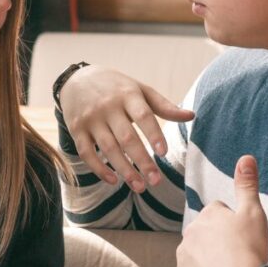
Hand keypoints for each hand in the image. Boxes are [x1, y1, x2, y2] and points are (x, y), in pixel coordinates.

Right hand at [59, 65, 193, 192]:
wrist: (77, 79)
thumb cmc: (116, 88)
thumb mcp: (139, 90)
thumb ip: (164, 105)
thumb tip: (191, 116)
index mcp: (127, 94)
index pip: (143, 115)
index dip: (153, 134)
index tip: (164, 153)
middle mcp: (108, 106)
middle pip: (126, 136)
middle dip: (141, 160)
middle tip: (156, 181)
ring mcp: (90, 118)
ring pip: (107, 148)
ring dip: (124, 169)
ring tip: (140, 187)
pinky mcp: (76, 129)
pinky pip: (86, 152)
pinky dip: (98, 169)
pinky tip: (113, 180)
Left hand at [175, 155, 267, 266]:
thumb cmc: (249, 249)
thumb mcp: (253, 212)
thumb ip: (247, 184)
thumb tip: (246, 157)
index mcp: (208, 214)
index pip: (220, 213)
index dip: (234, 224)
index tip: (243, 237)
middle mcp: (190, 231)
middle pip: (207, 232)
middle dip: (219, 240)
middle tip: (237, 254)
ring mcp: (183, 255)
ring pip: (197, 252)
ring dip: (209, 258)